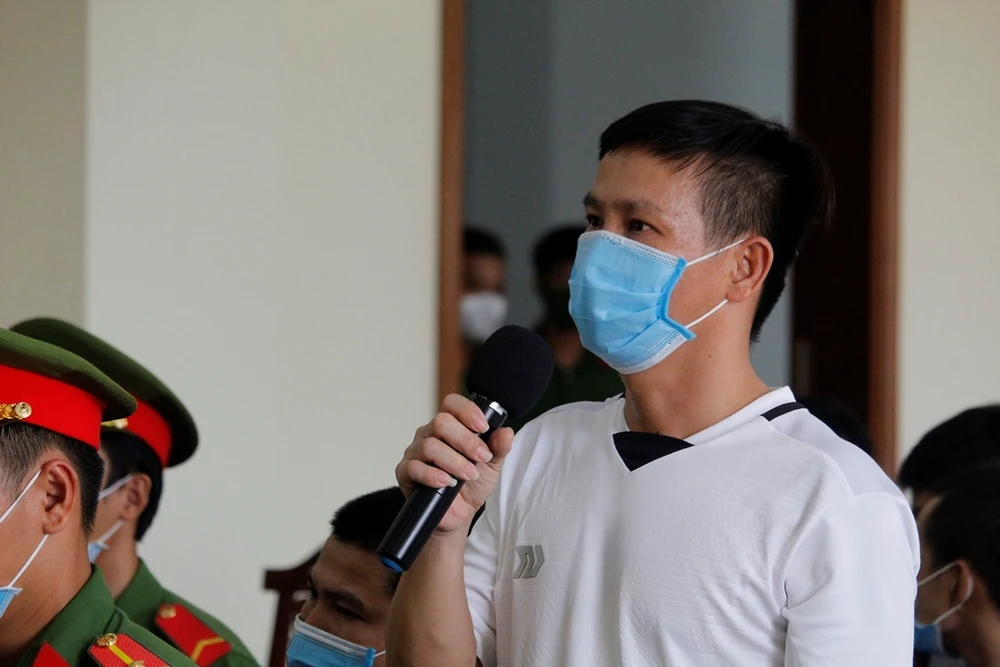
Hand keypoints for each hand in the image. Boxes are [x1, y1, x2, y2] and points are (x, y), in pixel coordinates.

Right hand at [395, 394, 514, 534]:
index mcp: (450, 426)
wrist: (459, 514)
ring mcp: (415, 452)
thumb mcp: (492, 465)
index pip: (452, 404)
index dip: (467, 411)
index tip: (483, 427)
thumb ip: (499, 447)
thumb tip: (506, 431)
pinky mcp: (405, 472)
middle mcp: (430, 434)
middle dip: (465, 440)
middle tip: (481, 457)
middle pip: (441, 422)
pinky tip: (448, 482)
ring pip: (430, 446)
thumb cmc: (472, 485)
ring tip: (469, 475)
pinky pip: (415, 468)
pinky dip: (434, 475)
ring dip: (454, 461)